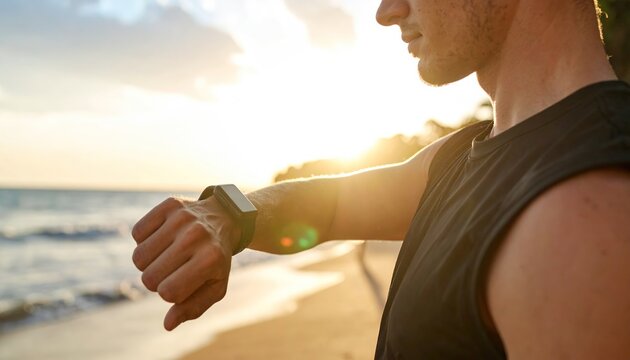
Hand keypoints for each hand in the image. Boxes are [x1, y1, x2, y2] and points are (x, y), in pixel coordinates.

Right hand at [131, 196, 236, 330]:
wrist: (225, 219)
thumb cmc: (216, 259)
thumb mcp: (215, 286)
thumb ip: (193, 308)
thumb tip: (168, 324)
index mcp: (210, 259)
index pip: (168, 292)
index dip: (168, 294)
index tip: (180, 285)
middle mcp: (196, 236)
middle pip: (149, 277)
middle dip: (156, 281)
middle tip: (173, 270)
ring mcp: (182, 218)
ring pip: (139, 257)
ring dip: (148, 262)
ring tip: (167, 255)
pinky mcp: (169, 205)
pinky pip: (137, 232)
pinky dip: (144, 240)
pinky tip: (162, 238)